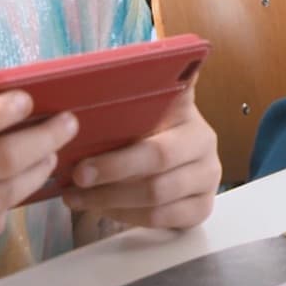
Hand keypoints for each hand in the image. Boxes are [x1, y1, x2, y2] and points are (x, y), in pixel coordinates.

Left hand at [62, 90, 218, 229]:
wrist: (172, 170)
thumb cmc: (146, 138)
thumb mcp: (138, 115)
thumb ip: (128, 100)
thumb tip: (102, 67)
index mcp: (186, 111)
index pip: (163, 113)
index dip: (135, 112)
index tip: (86, 131)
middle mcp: (204, 141)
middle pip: (158, 156)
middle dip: (112, 168)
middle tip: (78, 175)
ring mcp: (208, 176)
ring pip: (157, 193)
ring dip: (111, 198)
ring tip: (78, 197)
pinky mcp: (203, 207)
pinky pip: (162, 217)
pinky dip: (127, 216)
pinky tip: (104, 209)